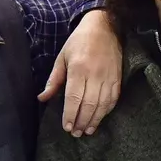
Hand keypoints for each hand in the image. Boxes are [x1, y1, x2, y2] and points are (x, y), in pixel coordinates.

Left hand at [38, 10, 120, 136]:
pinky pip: (113, 99)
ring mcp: (108, 77)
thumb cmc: (79, 41)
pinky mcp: (118, 78)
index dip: (70, 115)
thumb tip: (42, 98)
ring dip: (95, 120)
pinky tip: (100, 118)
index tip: (67, 127)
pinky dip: (107, 111)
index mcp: (78, 69)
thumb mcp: (62, 57)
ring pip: (102, 105)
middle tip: (76, 133)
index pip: (74, 98)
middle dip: (82, 122)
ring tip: (87, 130)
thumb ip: (53, 80)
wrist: (105, 27)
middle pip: (89, 105)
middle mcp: (94, 75)